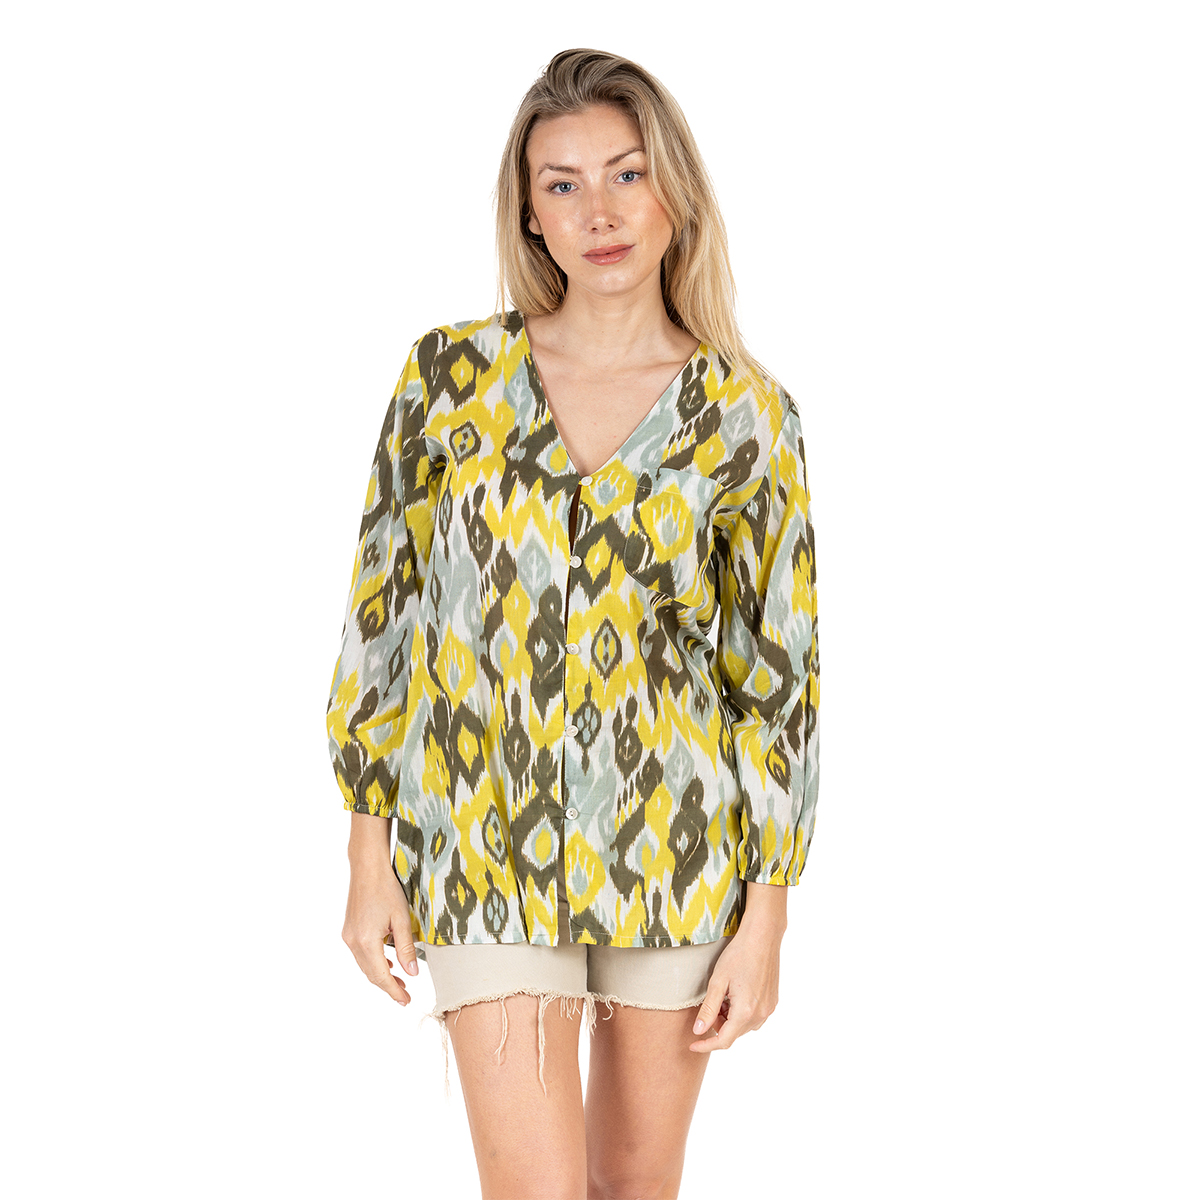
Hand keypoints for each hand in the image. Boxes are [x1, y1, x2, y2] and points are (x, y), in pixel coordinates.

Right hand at [342, 860, 419, 1005]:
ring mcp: (348, 936)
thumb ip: (406, 949)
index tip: (405, 1001)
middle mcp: (353, 942)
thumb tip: (412, 973)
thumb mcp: (402, 919)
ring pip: (365, 965)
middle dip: (388, 986)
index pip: (381, 976)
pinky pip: (361, 954)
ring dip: (381, 975)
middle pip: (371, 974)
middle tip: (405, 996)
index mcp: (367, 941)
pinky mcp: (348, 930)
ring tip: (400, 982)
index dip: (394, 991)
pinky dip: (373, 963)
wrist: (367, 869)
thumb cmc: (386, 889)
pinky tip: (387, 964)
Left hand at [689, 891, 784, 1052]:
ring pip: (743, 1026)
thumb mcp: (717, 981)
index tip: (692, 1045)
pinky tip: (736, 993)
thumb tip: (699, 1031)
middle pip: (733, 1033)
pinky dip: (741, 1012)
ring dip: (730, 1019)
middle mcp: (760, 1015)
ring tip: (724, 995)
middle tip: (710, 1003)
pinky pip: (754, 1017)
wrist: (762, 937)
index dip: (706, 1045)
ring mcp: (769, 1009)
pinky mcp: (773, 1002)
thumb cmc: (738, 955)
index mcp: (745, 1012)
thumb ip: (708, 1009)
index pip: (723, 1041)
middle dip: (717, 1024)